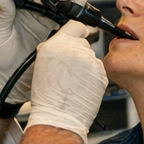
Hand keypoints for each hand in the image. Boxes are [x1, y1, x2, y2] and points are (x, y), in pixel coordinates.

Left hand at [0, 0, 83, 102]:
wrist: (7, 79)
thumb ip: (3, 12)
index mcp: (25, 9)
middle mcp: (39, 16)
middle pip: (59, 1)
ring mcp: (51, 28)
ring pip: (68, 13)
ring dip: (78, 9)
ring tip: (81, 10)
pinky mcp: (59, 41)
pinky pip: (73, 31)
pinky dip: (84, 28)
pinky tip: (88, 26)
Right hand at [25, 20, 107, 139]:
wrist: (59, 117)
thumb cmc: (48, 98)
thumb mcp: (42, 66)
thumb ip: (54, 50)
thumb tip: (64, 43)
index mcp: (54, 45)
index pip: (75, 26)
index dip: (80, 30)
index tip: (86, 30)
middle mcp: (72, 49)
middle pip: (83, 44)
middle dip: (79, 54)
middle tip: (71, 71)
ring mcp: (89, 60)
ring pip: (91, 58)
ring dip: (87, 67)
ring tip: (75, 83)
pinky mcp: (101, 72)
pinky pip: (99, 70)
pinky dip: (94, 77)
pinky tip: (83, 87)